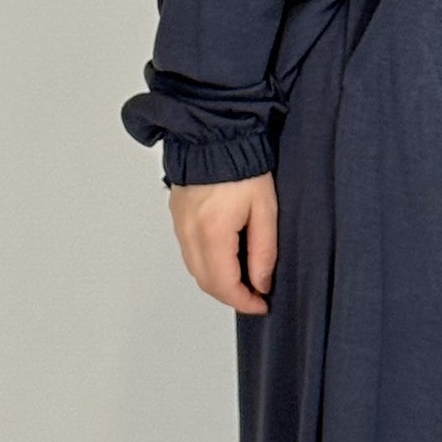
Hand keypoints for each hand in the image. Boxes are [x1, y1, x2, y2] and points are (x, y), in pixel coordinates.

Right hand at [168, 172, 277, 313]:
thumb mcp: (265, 209)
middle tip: (255, 294)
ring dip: (217, 281)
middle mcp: (189, 234)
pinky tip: (226, 259)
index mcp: (212, 233)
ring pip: (195, 270)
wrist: (215, 137)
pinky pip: (189, 253)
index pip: (224, 285)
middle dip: (230, 295)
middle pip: (206, 282)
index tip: (262, 304)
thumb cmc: (243, 167)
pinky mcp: (177, 218)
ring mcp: (179, 226)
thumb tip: (261, 284)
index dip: (244, 301)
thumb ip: (264, 251)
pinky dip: (206, 264)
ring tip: (243, 278)